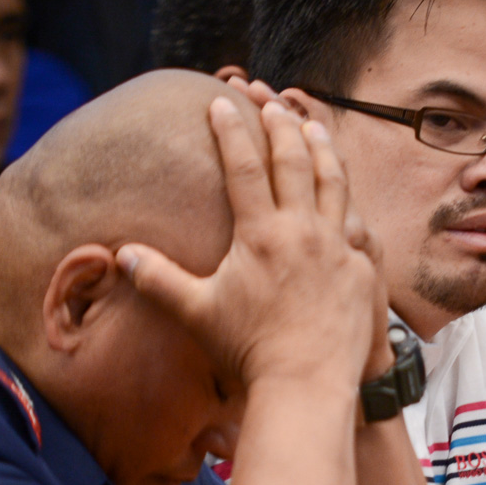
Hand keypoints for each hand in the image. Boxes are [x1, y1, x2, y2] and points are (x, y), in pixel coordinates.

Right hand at [117, 96, 378, 391]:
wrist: (306, 383)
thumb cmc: (248, 351)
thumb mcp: (197, 313)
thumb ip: (160, 280)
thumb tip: (122, 255)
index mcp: (263, 234)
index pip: (245, 167)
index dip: (231, 131)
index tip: (220, 103)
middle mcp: (304, 230)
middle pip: (294, 161)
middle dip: (279, 125)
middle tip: (269, 101)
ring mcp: (339, 246)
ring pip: (334, 182)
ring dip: (321, 148)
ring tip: (312, 126)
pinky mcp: (363, 267)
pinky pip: (358, 221)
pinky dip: (348, 198)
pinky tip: (345, 192)